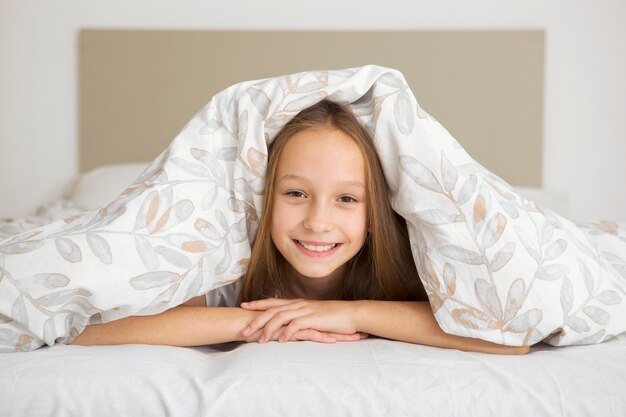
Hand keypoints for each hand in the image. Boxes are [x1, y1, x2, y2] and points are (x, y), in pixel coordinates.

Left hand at [239, 298, 366, 342]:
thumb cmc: (333, 317)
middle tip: (244, 330)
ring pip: (281, 317)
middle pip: (272, 310)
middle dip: (256, 319)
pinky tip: (281, 341)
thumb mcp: (313, 315)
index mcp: (297, 303)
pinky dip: (287, 332)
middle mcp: (299, 304)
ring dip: (268, 329)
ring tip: (260, 341)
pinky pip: (296, 325)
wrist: (351, 314)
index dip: (258, 303)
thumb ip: (300, 318)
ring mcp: (305, 310)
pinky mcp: (313, 318)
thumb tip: (289, 324)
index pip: (273, 301)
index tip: (244, 306)